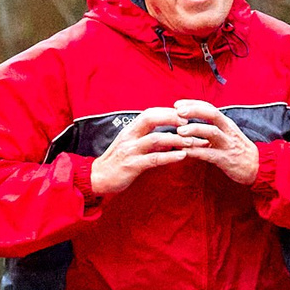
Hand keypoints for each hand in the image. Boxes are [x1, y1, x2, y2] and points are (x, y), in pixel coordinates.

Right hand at [88, 106, 203, 196]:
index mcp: (130, 129)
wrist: (97, 178)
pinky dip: (170, 156)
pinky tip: (182, 156)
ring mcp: (130, 150)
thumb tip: (169, 141)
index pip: (150, 113)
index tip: (184, 115)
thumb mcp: (132, 146)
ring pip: (156, 139)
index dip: (167, 112)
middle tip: (191, 123)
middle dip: (172, 118)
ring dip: (176, 139)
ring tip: (192, 141)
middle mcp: (130, 136)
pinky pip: (154, 159)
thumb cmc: (116, 162)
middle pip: (152, 118)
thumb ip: (149, 142)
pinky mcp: (132, 165)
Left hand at [171, 99, 259, 183]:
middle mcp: (227, 130)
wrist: (256, 167)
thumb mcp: (226, 134)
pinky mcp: (225, 159)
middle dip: (194, 110)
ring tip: (179, 131)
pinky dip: (196, 152)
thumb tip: (189, 123)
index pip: (209, 107)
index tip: (177, 104)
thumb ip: (210, 128)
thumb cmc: (237, 149)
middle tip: (178, 111)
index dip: (193, 104)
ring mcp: (227, 144)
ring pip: (212, 132)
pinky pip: (209, 154)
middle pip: (212, 114)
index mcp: (226, 123)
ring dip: (195, 129)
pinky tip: (184, 151)